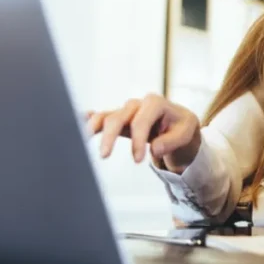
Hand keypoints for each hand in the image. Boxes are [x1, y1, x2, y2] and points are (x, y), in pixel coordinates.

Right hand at [84, 93, 201, 171]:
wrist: (178, 124)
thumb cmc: (181, 127)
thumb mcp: (186, 133)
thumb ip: (172, 141)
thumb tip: (155, 148)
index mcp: (155, 103)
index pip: (141, 121)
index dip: (138, 140)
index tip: (138, 160)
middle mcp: (137, 105)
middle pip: (118, 117)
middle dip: (109, 136)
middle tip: (104, 157)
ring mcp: (125, 111)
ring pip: (105, 116)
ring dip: (92, 128)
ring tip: (81, 141)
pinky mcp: (118, 120)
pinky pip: (100, 117)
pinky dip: (88, 120)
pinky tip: (77, 122)